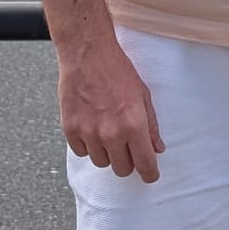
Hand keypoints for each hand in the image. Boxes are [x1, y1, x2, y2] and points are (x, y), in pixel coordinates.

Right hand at [59, 38, 165, 182]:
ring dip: (106, 152)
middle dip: (127, 162)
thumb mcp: (143, 96)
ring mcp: (89, 133)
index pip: (145, 165)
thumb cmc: (117, 71)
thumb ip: (151, 126)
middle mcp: (111, 134)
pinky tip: (91, 127)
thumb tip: (158, 148)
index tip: (150, 175)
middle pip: (122, 169)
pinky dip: (87, 145)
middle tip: (127, 147)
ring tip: (106, 131)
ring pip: (101, 162)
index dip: (149, 174)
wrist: (87, 54)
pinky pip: (81, 152)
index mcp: (134, 126)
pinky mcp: (71, 129)